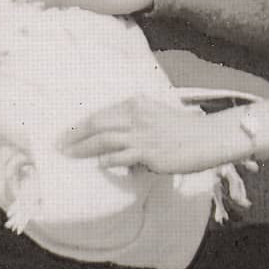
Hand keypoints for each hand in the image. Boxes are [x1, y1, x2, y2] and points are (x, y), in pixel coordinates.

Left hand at [64, 86, 242, 178]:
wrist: (209, 137)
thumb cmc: (185, 131)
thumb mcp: (157, 118)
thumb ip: (137, 128)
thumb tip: (121, 152)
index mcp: (136, 104)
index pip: (101, 113)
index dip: (80, 124)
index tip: (67, 133)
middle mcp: (135, 116)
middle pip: (96, 124)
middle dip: (74, 135)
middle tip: (59, 146)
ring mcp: (141, 135)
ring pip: (103, 140)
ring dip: (82, 148)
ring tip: (69, 155)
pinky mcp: (149, 153)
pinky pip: (120, 157)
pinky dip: (107, 160)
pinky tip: (98, 164)